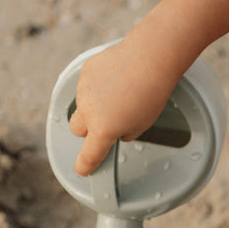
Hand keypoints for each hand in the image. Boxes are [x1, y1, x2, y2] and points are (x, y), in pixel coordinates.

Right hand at [69, 39, 178, 175]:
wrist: (149, 58)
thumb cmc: (151, 93)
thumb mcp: (143, 123)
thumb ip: (126, 133)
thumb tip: (117, 130)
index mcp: (103, 130)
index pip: (89, 155)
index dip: (86, 164)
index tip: (83, 169)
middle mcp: (88, 111)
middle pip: (77, 129)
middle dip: (88, 130)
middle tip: (109, 122)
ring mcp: (83, 90)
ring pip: (83, 105)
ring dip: (95, 105)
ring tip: (121, 93)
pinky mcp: (85, 71)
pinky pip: (87, 85)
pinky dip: (97, 86)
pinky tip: (117, 78)